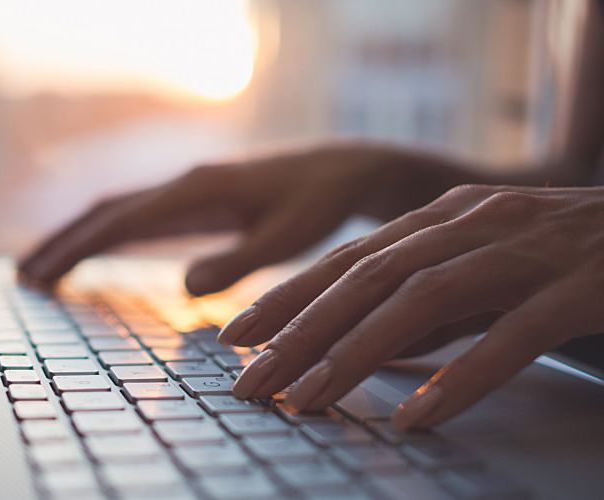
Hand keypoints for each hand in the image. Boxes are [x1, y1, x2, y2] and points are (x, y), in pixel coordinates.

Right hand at [19, 142, 475, 293]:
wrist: (343, 171)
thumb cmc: (321, 204)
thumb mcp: (289, 237)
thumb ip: (240, 261)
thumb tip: (184, 287)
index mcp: (199, 190)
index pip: (122, 220)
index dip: (78, 248)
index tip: (41, 274)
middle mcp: (185, 184)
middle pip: (106, 211)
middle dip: (63, 243)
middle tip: (23, 277)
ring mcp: (189, 190)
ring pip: (118, 212)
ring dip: (79, 239)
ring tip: (42, 269)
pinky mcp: (198, 200)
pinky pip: (141, 218)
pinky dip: (108, 237)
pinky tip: (97, 254)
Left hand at [221, 185, 603, 428]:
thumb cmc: (563, 255)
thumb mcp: (480, 268)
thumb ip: (425, 298)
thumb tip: (358, 341)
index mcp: (444, 218)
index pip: (347, 259)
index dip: (288, 297)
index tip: (237, 337)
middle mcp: (474, 224)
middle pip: (368, 278)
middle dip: (302, 332)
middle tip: (252, 381)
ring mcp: (526, 251)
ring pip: (422, 299)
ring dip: (357, 353)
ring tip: (309, 400)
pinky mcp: (578, 286)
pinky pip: (512, 334)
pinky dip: (462, 376)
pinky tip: (419, 417)